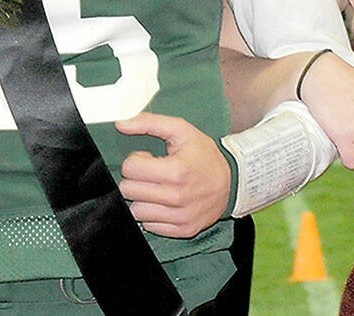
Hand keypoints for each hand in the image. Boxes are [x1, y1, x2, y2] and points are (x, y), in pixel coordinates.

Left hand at [116, 112, 230, 238]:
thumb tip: (121, 124)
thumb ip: (150, 123)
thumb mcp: (182, 130)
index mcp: (176, 170)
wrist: (232, 183)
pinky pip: (149, 226)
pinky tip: (165, 202)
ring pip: (136, 211)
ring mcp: (180, 216)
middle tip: (152, 174)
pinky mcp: (183, 230)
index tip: (149, 159)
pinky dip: (153, 214)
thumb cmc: (205, 155)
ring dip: (143, 198)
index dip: (136, 161)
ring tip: (158, 188)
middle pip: (129, 191)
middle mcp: (177, 197)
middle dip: (136, 179)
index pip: (130, 169)